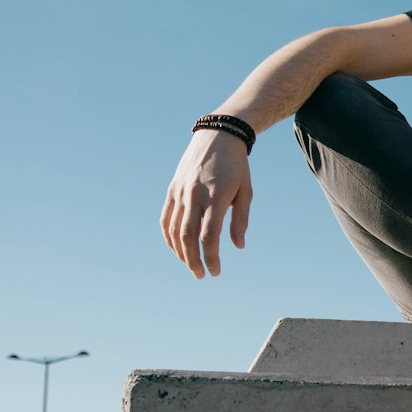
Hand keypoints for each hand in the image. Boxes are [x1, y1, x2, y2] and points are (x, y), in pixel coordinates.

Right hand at [160, 130, 253, 278]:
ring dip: (180, 252)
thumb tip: (238, 246)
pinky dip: (169, 237)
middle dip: (193, 261)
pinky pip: (166, 218)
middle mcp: (195, 195)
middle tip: (200, 275)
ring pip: (174, 230)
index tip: (216, 272)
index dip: (211, 258)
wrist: (217, 136)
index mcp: (216, 197)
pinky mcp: (172, 189)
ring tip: (190, 265)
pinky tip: (176, 249)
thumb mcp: (246, 191)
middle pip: (188, 237)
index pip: (209, 236)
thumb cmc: (236, 166)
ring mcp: (181, 192)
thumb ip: (240, 220)